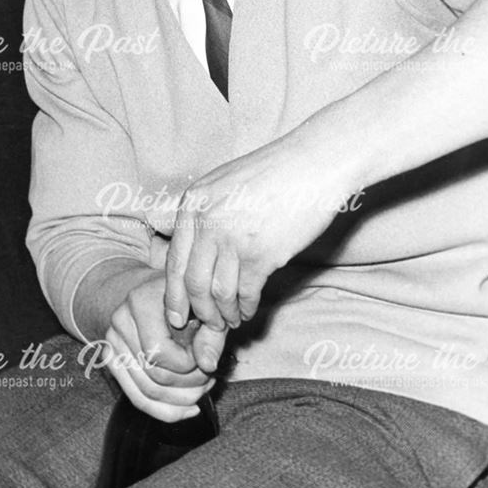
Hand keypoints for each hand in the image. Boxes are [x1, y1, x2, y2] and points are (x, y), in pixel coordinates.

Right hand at [104, 272, 226, 421]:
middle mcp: (120, 322)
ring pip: (145, 392)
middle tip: (209, 378)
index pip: (160, 352)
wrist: (152, 289)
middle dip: (188, 385)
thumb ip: (210, 332)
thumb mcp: (203, 304)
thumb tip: (208, 365)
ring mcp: (112, 343)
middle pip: (153, 376)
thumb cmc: (183, 296)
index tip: (205, 358)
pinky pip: (137, 398)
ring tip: (202, 389)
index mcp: (141, 301)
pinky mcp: (111, 361)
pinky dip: (165, 410)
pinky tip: (189, 408)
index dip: (188, 364)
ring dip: (180, 400)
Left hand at [164, 127, 348, 356]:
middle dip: (198, 311)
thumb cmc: (275, 171)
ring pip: (218, 294)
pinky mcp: (262, 254)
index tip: (177, 316)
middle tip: (207, 324)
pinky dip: (247, 308)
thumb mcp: (224, 182)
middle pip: (192, 283)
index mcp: (193, 203)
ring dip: (224, 314)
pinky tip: (250, 310)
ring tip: (232, 319)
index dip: (174, 295)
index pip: (173, 260)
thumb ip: (205, 212)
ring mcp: (233, 239)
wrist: (314, 163)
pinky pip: (246, 293)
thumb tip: (195, 251)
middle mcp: (207, 222)